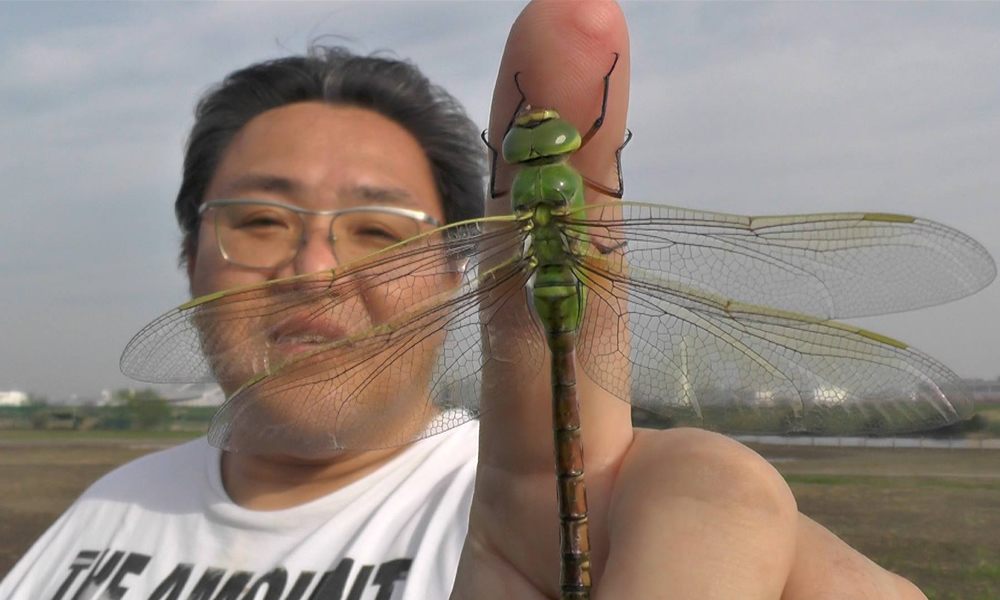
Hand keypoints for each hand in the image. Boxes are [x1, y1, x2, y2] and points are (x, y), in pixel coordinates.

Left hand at [453, 2, 925, 598]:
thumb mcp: (533, 595)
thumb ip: (602, 535)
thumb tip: (722, 507)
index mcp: (561, 494)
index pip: (561, 313)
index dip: (560, 176)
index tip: (574, 19)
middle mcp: (685, 500)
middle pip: (719, 485)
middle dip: (672, 588)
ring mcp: (788, 558)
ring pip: (821, 577)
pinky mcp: (860, 596)